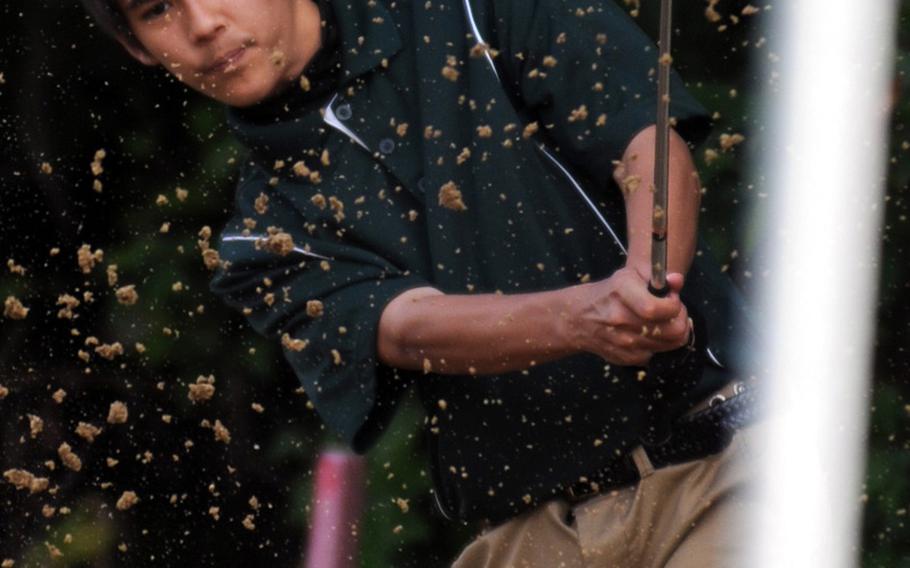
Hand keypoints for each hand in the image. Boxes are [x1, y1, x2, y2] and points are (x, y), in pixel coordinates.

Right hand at [564, 267, 690, 365]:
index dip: (674, 305)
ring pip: (669, 344)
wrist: (577, 319)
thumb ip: (658, 278)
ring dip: (673, 332)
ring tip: (664, 321)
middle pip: (671, 331)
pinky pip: (656, 353)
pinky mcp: (625, 357)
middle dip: (681, 320)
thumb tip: (677, 280)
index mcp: (621, 292)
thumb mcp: (629, 277)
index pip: (657, 309)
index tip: (673, 299)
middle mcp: (620, 319)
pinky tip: (649, 333)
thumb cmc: (608, 294)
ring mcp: (623, 342)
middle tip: (675, 312)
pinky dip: (658, 344)